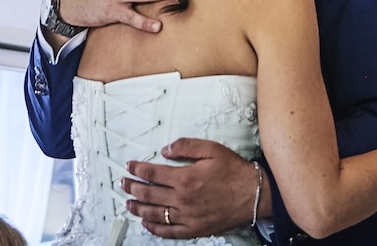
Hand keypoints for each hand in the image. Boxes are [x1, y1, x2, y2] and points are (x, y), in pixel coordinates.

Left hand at [123, 138, 264, 237]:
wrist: (254, 194)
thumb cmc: (234, 171)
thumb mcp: (211, 149)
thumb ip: (186, 146)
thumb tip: (165, 150)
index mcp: (185, 177)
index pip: (153, 173)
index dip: (138, 169)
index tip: (129, 166)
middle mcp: (183, 198)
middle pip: (149, 194)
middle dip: (132, 188)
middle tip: (122, 183)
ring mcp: (188, 216)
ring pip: (156, 214)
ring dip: (138, 208)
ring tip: (128, 204)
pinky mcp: (195, 229)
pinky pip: (170, 231)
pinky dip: (155, 229)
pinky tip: (146, 224)